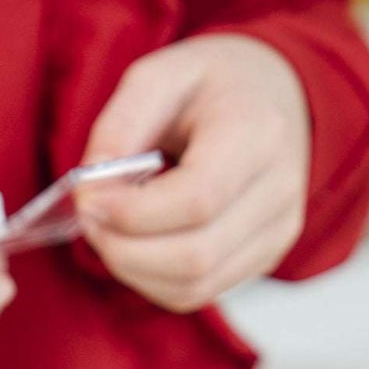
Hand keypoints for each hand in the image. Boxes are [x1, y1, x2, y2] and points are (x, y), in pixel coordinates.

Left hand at [75, 34, 310, 312]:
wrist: (271, 98)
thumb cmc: (211, 88)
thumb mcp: (160, 75)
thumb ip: (120, 125)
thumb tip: (91, 188)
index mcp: (258, 134)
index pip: (197, 200)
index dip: (132, 214)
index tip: (89, 200)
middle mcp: (279, 190)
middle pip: (193, 256)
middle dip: (122, 248)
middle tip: (89, 219)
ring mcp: (276, 232)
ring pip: (191, 286)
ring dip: (131, 269)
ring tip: (108, 232)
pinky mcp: (261, 259)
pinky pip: (194, 293)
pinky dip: (149, 280)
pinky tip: (134, 247)